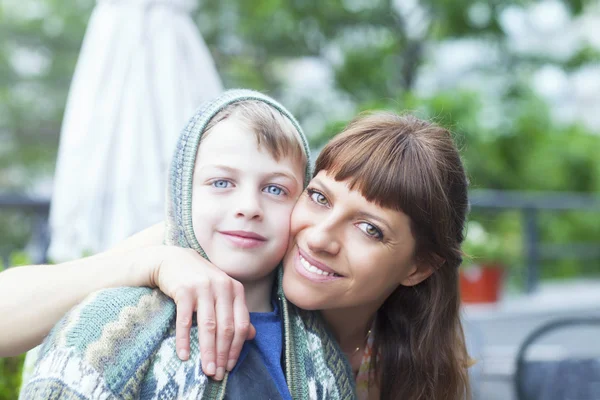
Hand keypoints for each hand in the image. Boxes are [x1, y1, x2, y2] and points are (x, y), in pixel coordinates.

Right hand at [142, 246, 255, 380]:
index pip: (241, 324)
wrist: (173, 260)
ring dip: (207, 351)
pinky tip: (184, 355)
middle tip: (217, 373)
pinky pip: (185, 320)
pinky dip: (185, 340)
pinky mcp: (184, 290)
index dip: (236, 348)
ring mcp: (203, 287)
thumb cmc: (200, 281)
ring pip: (208, 326)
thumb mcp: (222, 292)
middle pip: (226, 327)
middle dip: (222, 354)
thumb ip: (236, 312)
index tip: (230, 366)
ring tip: (205, 370)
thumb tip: (250, 335)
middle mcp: (222, 287)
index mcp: (235, 289)